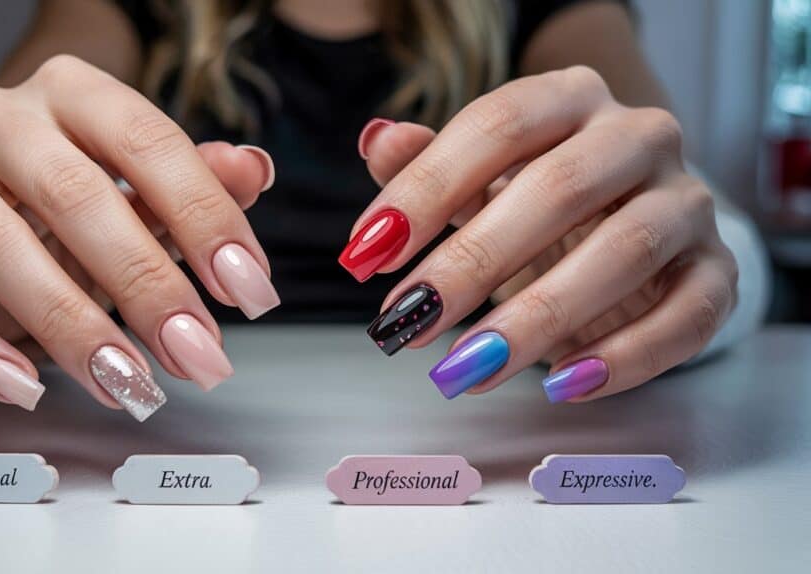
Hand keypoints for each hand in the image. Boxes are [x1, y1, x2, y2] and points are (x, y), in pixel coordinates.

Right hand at [0, 55, 278, 418]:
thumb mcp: (146, 183)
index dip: (207, 219)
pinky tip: (24, 386)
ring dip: (69, 325)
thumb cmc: (81, 191)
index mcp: (72, 91)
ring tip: (127, 383)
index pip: (149, 144)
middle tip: (196, 353)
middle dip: (146, 286)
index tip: (248, 291)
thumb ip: (200, 180)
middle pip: (75, 196)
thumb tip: (254, 170)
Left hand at [347, 66, 737, 402]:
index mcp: (570, 98)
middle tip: (408, 320)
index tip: (366, 255)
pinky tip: (560, 385)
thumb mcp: (478, 181)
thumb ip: (426, 166)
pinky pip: (687, 314)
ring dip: (538, 318)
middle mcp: (639, 136)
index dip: (426, 190)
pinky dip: (625, 357)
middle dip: (472, 262)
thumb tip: (378, 142)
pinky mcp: (717, 271)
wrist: (638, 230)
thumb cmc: (540, 205)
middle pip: (559, 189)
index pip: (496, 125)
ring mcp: (687, 202)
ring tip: (466, 369)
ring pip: (625, 251)